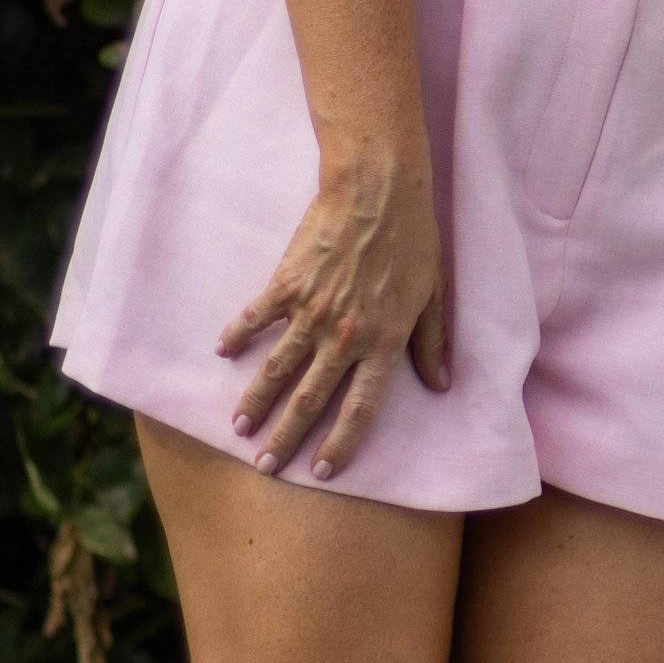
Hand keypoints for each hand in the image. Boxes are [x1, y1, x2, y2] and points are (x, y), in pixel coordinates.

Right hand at [218, 146, 448, 480]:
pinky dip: (238, 336)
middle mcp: (344, 338)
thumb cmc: (413, 241)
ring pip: (276, 370)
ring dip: (256, 403)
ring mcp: (311, 313)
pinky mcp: (286, 286)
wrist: (378, 192)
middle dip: (285, 439)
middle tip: (265, 467)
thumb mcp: (433, 296)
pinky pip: (256, 319)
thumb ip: (431, 344)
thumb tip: (442, 385)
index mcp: (384, 345)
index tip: (321, 471)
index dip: (340, 444)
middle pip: (310, 401)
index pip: (359, 410)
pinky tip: (222, 353)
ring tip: (239, 428)